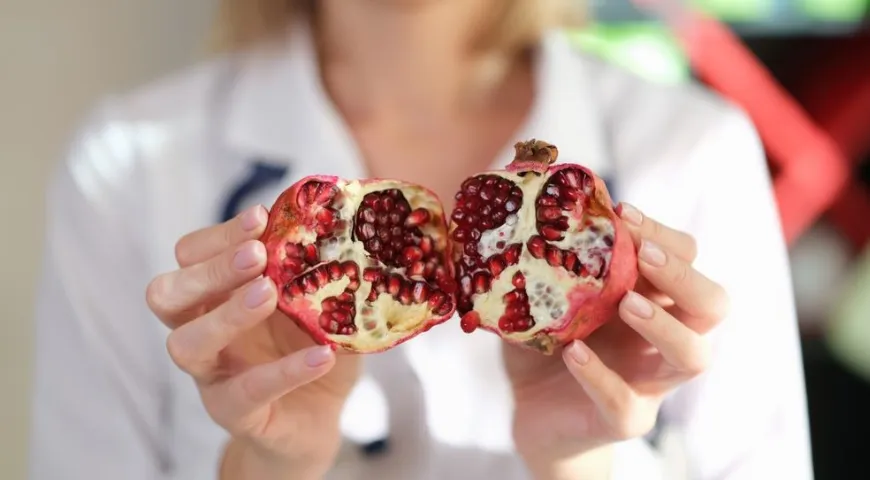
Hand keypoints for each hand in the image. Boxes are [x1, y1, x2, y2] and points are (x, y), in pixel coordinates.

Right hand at [145, 205, 360, 477]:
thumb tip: (341, 225)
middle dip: (210, 269)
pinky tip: (322, 355)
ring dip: (226, 314)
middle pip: (167, 294)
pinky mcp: (236, 414)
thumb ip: (317, 267)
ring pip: (186, 345)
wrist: (317, 416)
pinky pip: (246, 392)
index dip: (218, 235)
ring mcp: (212, 375)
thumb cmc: (308, 344)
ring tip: (271, 294)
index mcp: (213, 295)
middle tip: (257, 254)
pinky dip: (285, 372)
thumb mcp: (315, 299)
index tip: (260, 217)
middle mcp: (200, 330)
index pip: (190, 255)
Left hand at [505, 203, 728, 477]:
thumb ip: (552, 261)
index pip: (686, 257)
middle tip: (643, 256)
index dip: (662, 234)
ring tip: (624, 304)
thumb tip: (530, 209)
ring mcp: (650, 382)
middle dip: (683, 275)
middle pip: (713, 304)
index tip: (621, 212)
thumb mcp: (551, 296)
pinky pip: (624, 401)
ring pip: (694, 356)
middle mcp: (664, 338)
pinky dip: (599, 375)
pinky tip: (571, 352)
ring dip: (663, 325)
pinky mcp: (625, 419)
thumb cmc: (547, 342)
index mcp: (654, 299)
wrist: (533, 410)